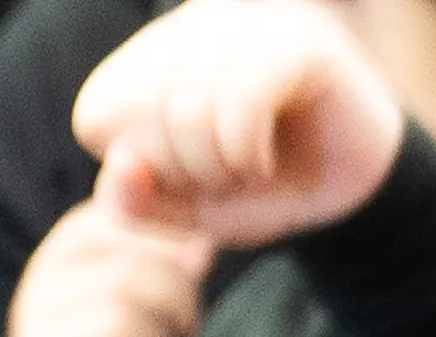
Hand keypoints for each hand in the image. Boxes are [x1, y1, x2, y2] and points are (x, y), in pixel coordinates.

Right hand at [2, 193, 219, 336]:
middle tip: (189, 324)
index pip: (124, 219)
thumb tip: (201, 249)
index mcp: (62, 253)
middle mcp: (37, 295)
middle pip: (126, 275)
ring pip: (116, 324)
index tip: (193, 268)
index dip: (172, 244)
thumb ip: (174, 253)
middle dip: (176, 300)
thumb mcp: (148, 280)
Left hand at [76, 0, 409, 248]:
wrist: (336, 192)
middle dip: (177, 172)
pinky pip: (242, 99)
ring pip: (188, 108)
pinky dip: (246, 152)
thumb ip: (128, 200)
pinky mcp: (297, 39)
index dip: (140, 169)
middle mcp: (192, 27)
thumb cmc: (249, 192)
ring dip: (216, 168)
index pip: (99, 116)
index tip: (186, 173)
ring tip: (246, 170)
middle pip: (140, 113)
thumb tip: (121, 163)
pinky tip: (263, 162)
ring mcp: (247, 24)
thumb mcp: (175, 213)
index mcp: (145, 62)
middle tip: (221, 177)